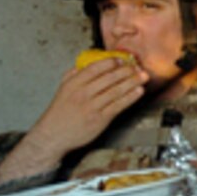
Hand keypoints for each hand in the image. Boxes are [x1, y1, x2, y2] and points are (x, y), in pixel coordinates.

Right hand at [0, 58, 147, 184]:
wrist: (53, 135)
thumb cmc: (60, 112)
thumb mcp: (63, 89)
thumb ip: (74, 74)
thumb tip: (88, 63)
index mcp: (74, 83)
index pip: (95, 68)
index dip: (111, 62)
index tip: (122, 60)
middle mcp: (83, 93)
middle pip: (109, 78)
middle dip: (126, 70)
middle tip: (138, 66)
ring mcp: (92, 106)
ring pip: (116, 91)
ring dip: (132, 82)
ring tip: (143, 76)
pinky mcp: (100, 119)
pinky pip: (118, 105)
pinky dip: (130, 97)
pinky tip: (139, 92)